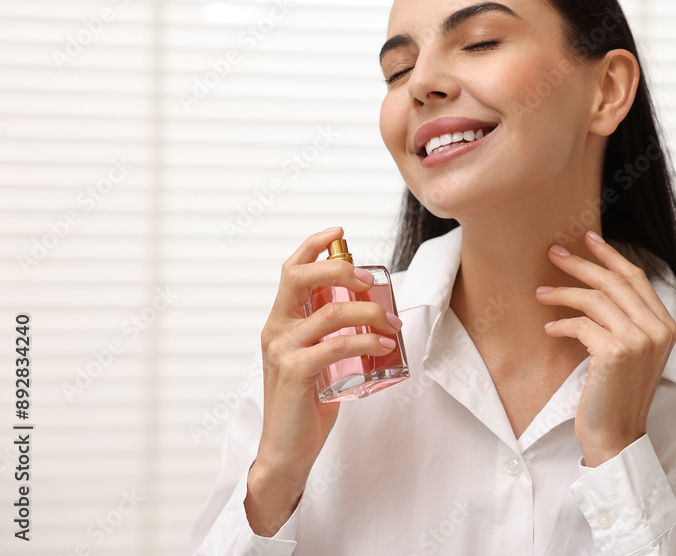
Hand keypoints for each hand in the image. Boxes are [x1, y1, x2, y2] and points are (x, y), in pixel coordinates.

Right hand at [248, 226, 401, 535]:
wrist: (287, 451)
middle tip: (371, 280)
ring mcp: (283, 350)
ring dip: (369, 311)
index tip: (339, 232)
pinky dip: (367, 341)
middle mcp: (276, 330)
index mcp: (280, 322)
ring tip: (392, 324)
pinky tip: (385, 346)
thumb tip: (371, 310)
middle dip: (340, 267)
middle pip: (301, 277)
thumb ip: (333, 334)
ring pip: (330, 311)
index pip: (290, 270)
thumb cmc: (306, 405)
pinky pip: (338, 345)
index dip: (313, 245)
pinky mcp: (297, 372)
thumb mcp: (318, 359)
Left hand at [535, 230, 675, 466]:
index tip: (588, 238)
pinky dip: (561, 324)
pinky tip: (549, 328)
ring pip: (595, 298)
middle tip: (553, 253)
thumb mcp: (631, 352)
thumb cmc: (616, 394)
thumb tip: (596, 283)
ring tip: (540, 294)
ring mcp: (639, 340)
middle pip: (614, 281)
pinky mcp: (615, 352)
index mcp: (666, 326)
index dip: (611, 255)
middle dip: (581, 263)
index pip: (637, 277)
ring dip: (563, 293)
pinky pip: (581, 324)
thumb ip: (626, 319)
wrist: (617, 436)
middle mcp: (657, 329)